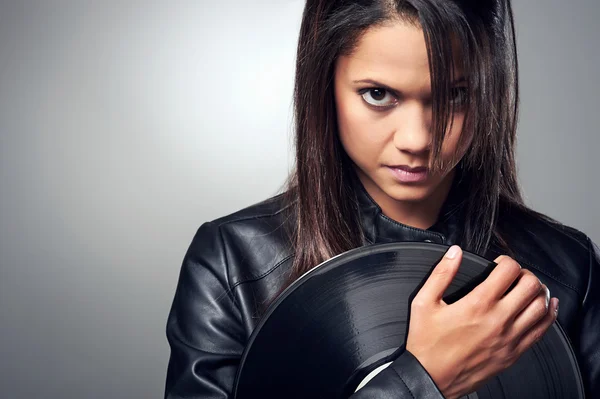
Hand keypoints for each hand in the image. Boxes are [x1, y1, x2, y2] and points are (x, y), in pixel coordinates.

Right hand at [405, 246, 558, 398]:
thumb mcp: (423, 303)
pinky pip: (541, 331)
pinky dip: (548, 315)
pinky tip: (547, 307)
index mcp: (477, 304)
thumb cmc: (426, 343)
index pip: (509, 271)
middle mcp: (498, 320)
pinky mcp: (513, 353)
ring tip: (529, 287)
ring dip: (538, 292)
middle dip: (525, 274)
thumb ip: (441, 274)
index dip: (506, 261)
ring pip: (540, 307)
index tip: (499, 263)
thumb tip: (454, 253)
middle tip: (515, 274)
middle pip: (530, 286)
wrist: (431, 377)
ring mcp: (509, 338)